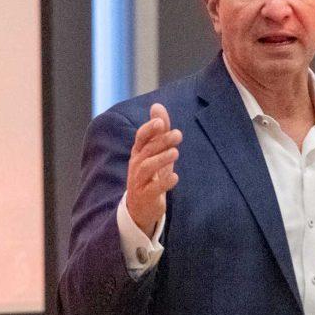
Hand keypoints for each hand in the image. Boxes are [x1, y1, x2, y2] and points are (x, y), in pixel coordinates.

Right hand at [126, 103, 181, 236]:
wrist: (141, 207)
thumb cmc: (150, 175)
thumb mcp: (155, 152)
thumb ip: (158, 131)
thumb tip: (157, 106)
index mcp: (138, 153)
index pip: (140, 138)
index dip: (149, 129)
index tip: (160, 122)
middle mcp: (136, 165)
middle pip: (146, 150)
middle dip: (161, 141)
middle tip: (178, 135)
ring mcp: (138, 181)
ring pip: (146, 167)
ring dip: (161, 159)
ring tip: (175, 153)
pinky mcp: (145, 196)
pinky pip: (152, 189)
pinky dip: (164, 182)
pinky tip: (175, 177)